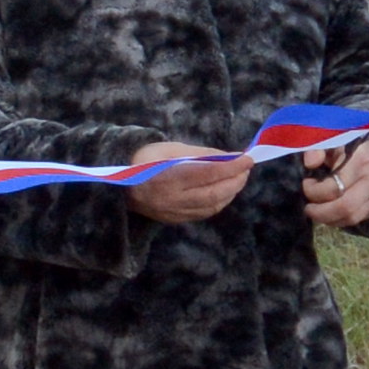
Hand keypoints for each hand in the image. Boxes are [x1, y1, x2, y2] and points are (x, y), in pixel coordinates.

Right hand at [124, 144, 256, 224]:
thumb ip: (200, 154)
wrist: (120, 185)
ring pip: (212, 206)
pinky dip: (219, 202)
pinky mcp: (175, 220)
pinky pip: (204, 213)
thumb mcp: (170, 148)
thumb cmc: (145, 160)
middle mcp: (171, 199)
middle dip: (235, 180)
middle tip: (246, 169)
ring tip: (238, 178)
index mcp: (167, 177)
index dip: (231, 166)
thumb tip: (229, 157)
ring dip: (230, 192)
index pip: (208, 173)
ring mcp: (173, 212)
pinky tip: (225, 192)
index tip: (248, 158)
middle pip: (213, 193)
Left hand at [299, 136, 368, 231]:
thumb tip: (309, 163)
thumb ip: (319, 149)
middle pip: (344, 208)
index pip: (333, 187)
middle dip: (320, 213)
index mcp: (361, 161)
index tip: (306, 184)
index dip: (313, 191)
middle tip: (308, 208)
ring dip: (330, 220)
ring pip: (352, 218)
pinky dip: (341, 220)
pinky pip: (359, 219)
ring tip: (317, 212)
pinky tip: (331, 213)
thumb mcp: (337, 140)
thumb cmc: (357, 147)